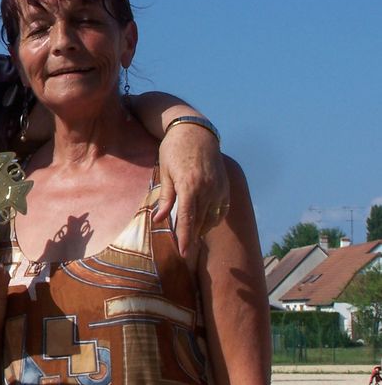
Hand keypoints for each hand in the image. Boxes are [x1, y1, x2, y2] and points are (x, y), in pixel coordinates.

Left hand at [155, 123, 228, 258]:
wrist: (196, 132)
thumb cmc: (174, 150)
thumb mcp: (165, 172)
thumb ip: (165, 198)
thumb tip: (159, 219)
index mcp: (190, 186)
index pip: (187, 219)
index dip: (185, 238)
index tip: (183, 253)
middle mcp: (208, 189)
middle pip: (200, 221)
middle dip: (191, 237)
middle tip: (184, 250)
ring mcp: (219, 188)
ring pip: (212, 218)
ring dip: (202, 229)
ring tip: (191, 236)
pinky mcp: (225, 186)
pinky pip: (221, 210)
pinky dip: (213, 219)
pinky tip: (204, 222)